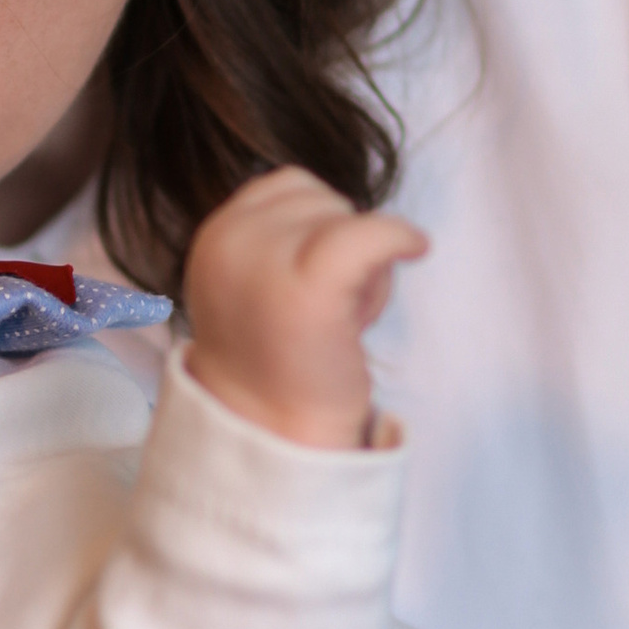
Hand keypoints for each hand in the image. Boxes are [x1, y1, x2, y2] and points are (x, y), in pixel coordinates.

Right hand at [185, 169, 426, 452]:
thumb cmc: (278, 368)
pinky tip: (416, 248)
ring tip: (342, 316)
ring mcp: (265, 263)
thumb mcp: (252, 287)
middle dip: (339, 243)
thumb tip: (337, 209)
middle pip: (319, 198)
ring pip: (346, 217)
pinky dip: (399, 237)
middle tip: (330, 310)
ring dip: (363, 258)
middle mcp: (229, 243)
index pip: (286, 188)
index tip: (317, 285)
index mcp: (213, 240)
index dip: (318, 228)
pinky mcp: (308, 289)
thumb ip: (275, 242)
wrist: (274, 440)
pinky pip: (369, 234)